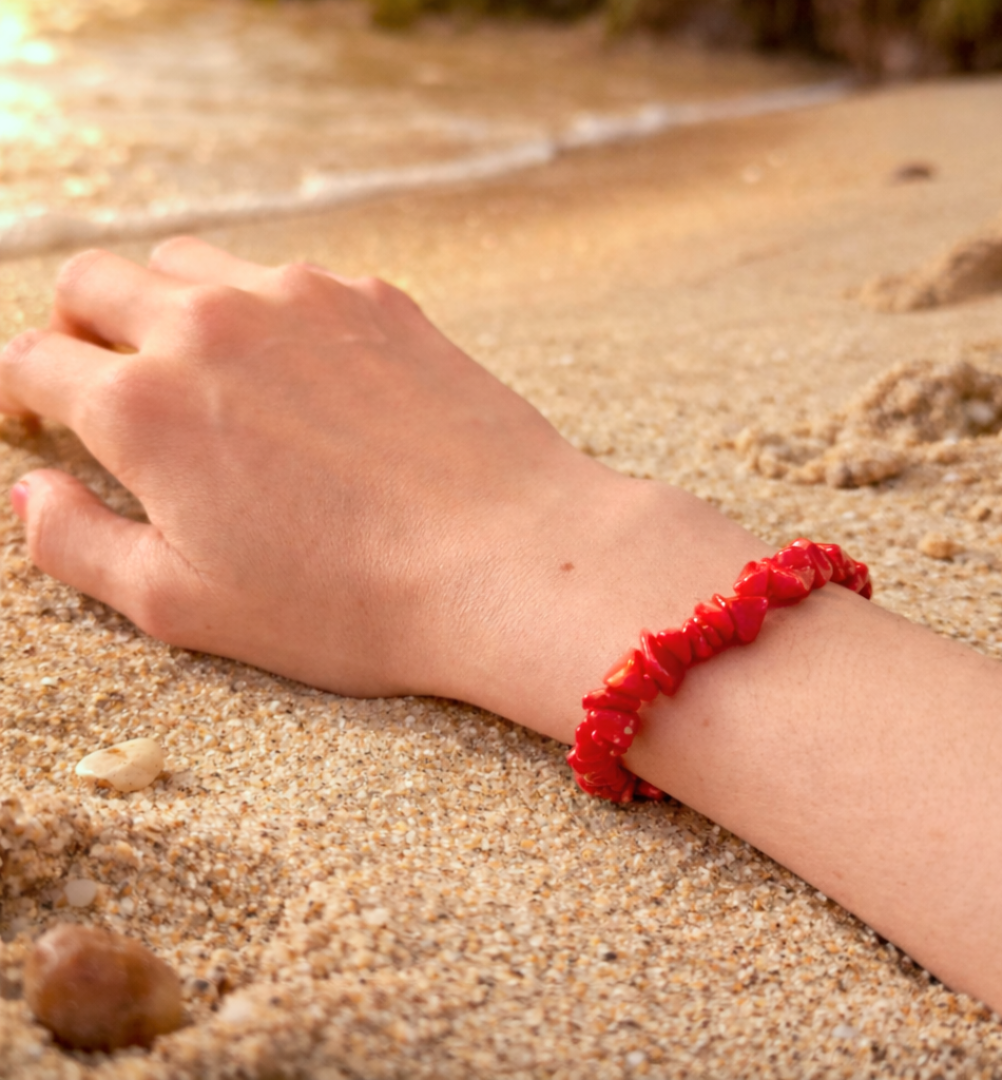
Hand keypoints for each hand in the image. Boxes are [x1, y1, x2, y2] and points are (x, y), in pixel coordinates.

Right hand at [0, 239, 617, 698]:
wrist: (504, 560)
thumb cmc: (348, 603)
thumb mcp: (184, 605)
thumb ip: (77, 544)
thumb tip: (32, 492)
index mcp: (143, 404)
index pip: (34, 358)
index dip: (22, 391)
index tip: (40, 419)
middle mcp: (211, 326)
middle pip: (97, 282)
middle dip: (79, 327)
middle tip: (105, 380)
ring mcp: (300, 299)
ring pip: (192, 263)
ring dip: (170, 305)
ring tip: (203, 371)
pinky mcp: (377, 299)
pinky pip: (292, 280)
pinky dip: (268, 311)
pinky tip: (305, 373)